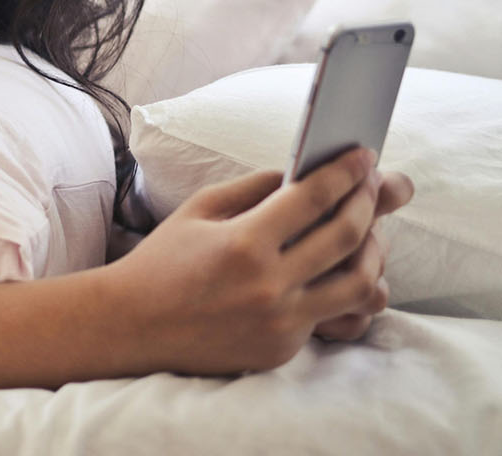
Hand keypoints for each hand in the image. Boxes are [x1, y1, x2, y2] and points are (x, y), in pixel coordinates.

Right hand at [109, 147, 395, 375]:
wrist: (133, 325)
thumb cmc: (163, 261)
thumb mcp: (198, 210)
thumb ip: (253, 188)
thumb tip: (302, 174)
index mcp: (244, 243)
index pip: (313, 198)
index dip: (345, 172)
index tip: (364, 157)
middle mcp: (269, 286)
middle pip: (347, 237)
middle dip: (369, 202)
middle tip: (374, 185)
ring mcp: (281, 323)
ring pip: (361, 285)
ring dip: (374, 252)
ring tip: (368, 233)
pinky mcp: (283, 349)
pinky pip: (334, 317)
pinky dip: (345, 291)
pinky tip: (344, 270)